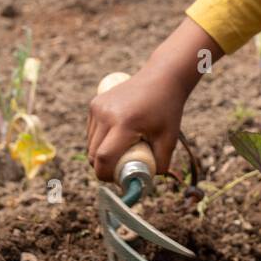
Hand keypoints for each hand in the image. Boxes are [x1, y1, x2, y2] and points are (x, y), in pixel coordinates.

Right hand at [87, 66, 186, 181]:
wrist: (162, 78)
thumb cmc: (168, 109)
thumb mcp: (170, 138)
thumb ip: (161, 164)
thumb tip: (145, 182)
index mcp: (125, 123)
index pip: (104, 157)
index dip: (106, 175)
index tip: (118, 181)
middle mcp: (106, 114)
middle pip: (94, 154)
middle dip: (103, 168)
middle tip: (121, 170)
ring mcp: (98, 107)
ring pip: (90, 144)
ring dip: (101, 154)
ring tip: (120, 153)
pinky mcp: (95, 103)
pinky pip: (91, 132)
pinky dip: (99, 141)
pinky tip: (116, 138)